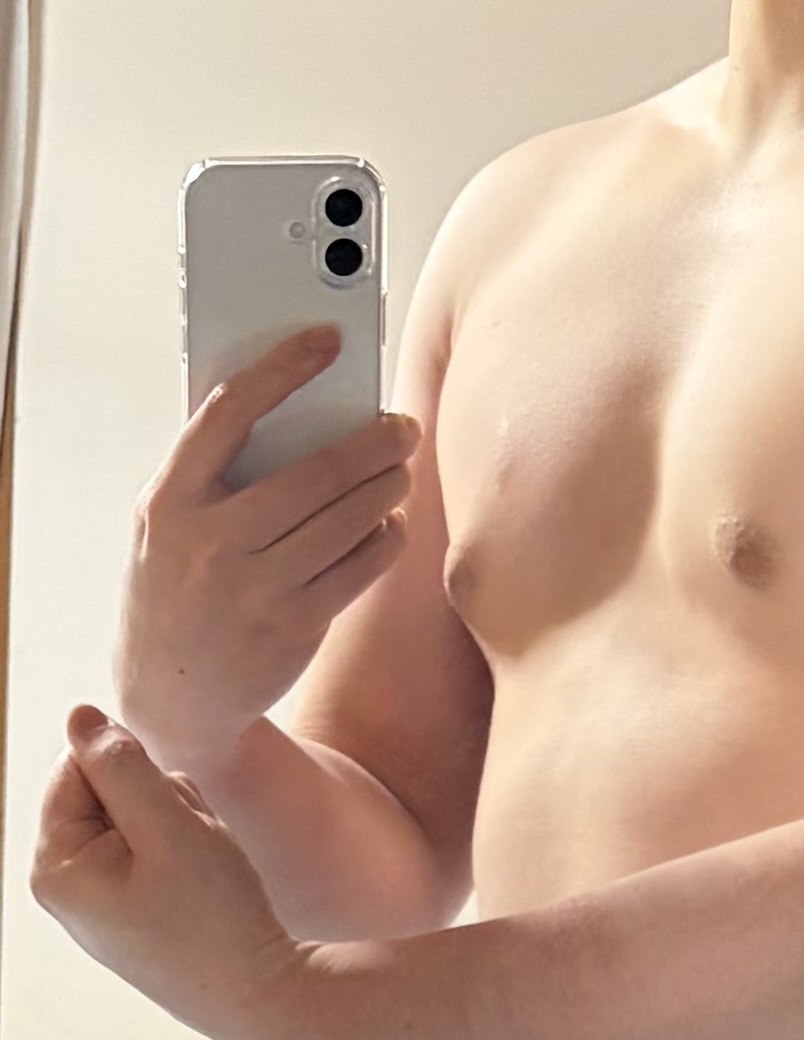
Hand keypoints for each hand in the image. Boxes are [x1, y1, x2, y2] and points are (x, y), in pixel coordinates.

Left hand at [30, 705, 303, 1039]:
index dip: (135, 773)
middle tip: (191, 850)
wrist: (261, 998)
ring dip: (179, 825)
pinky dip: (186, 851)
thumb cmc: (215, 918)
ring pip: (139, 814)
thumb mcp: (169, 824)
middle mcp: (66, 886)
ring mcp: (100, 900)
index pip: (80, 765)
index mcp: (55, 868)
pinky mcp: (133, 909)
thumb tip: (79, 716)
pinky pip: (157, 848)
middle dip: (159, 801)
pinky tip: (203, 886)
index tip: (172, 819)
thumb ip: (119, 763)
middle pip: (107, 789)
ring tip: (202, 872)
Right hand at [112, 325, 420, 773]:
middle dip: (371, 442)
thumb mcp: (165, 527)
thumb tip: (289, 409)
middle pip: (312, 472)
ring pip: (344, 520)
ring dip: (386, 488)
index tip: (326, 341)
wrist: (169, 699)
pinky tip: (390, 525)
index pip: (230, 410)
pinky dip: (382, 542)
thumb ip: (209, 474)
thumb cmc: (174, 592)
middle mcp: (211, 543)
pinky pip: (356, 570)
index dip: (284, 367)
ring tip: (402, 469)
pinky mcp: (292, 628)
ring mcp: (254, 589)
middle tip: (401, 425)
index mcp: (170, 501)